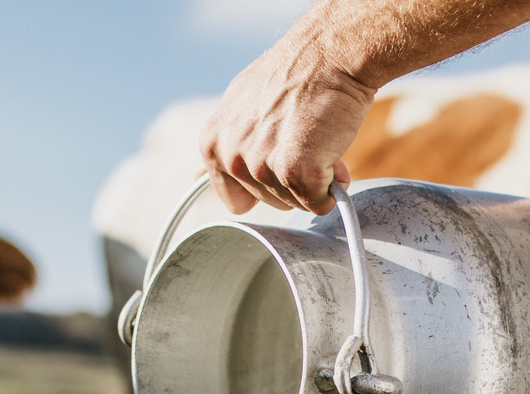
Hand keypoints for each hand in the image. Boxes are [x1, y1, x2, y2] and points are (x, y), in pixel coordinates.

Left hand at [200, 40, 372, 215]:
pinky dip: (332, 187)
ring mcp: (261, 166)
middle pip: (268, 201)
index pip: (234, 198)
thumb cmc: (294, 74)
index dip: (263, 185)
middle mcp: (231, 156)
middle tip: (305, 140)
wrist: (329, 54)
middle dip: (292, 179)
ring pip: (295, 202)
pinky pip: (319, 202)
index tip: (277, 162)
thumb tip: (197, 176)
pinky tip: (332, 155)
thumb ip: (225, 144)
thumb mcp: (241, 104)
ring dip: (314, 180)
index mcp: (213, 143)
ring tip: (319, 139)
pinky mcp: (294, 171)